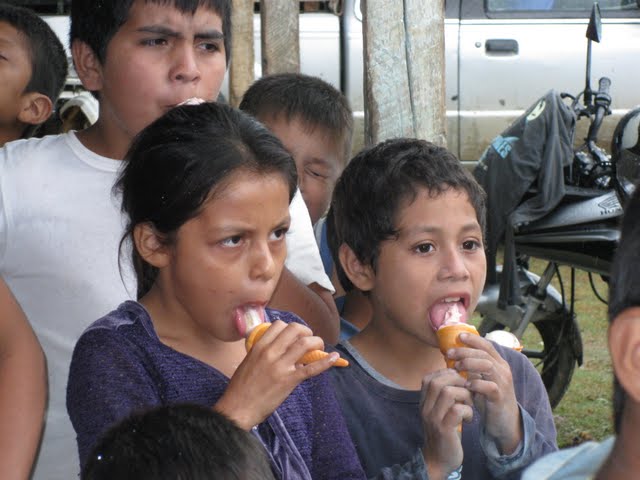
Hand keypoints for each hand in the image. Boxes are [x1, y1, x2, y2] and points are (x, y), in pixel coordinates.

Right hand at [215, 320, 338, 429]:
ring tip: (319, 347)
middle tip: (310, 339)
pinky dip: (326, 362)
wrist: (237, 409)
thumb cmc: (240, 388)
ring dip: (317, 342)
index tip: (295, 335)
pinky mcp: (289, 380)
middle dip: (307, 331)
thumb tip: (281, 349)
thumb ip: (262, 352)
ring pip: (305, 344)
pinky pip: (311, 368)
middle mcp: (270, 352)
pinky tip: (335, 358)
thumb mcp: (248, 362)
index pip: (279, 325)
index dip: (290, 328)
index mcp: (259, 347)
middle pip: (295, 329)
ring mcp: (281, 366)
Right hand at [420, 369, 472, 478]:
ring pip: (448, 392)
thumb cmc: (444, 433)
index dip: (446, 374)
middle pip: (437, 381)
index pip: (429, 378)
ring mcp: (433, 418)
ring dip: (464, 396)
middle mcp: (425, 408)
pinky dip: (467, 411)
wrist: (438, 460)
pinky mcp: (444, 429)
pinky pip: (457, 410)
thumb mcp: (439, 411)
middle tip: (467, 392)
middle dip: (457, 382)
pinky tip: (469, 419)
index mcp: (423, 402)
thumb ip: (443, 396)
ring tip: (469, 405)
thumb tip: (457, 376)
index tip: (459, 383)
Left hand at [447, 333, 522, 453]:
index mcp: (498, 364)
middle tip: (449, 353)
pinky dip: (477, 384)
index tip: (458, 336)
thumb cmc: (489, 399)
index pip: (487, 346)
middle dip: (465, 351)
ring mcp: (503, 384)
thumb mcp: (480, 380)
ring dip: (470, 364)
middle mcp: (503, 371)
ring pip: (488, 366)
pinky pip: (490, 386)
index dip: (473, 339)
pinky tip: (466, 385)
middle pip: (484, 354)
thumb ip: (471, 368)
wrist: (504, 423)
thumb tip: (452, 355)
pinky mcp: (501, 398)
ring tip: (456, 367)